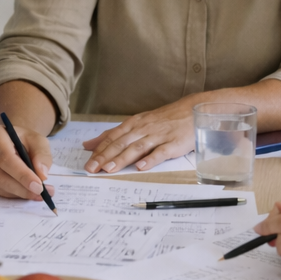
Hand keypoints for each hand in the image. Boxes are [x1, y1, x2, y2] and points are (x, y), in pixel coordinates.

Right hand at [0, 123, 53, 200]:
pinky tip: (25, 190)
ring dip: (20, 193)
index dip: (22, 174)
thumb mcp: (38, 141)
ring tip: (38, 192)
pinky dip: (14, 194)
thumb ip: (42, 155)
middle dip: (22, 188)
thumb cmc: (24, 140)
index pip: (6, 157)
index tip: (38, 186)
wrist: (14, 142)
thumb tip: (41, 174)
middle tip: (41, 193)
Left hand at [80, 100, 197, 172]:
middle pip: (121, 143)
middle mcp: (143, 129)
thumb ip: (115, 135)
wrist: (193, 110)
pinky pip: (160, 152)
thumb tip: (90, 144)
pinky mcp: (173, 144)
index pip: (112, 137)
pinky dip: (150, 160)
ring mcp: (158, 136)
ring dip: (122, 158)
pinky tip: (140, 167)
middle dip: (105, 156)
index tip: (87, 162)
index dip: (99, 150)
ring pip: (137, 148)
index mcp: (134, 124)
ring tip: (109, 169)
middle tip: (92, 168)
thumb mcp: (138, 123)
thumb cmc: (164, 119)